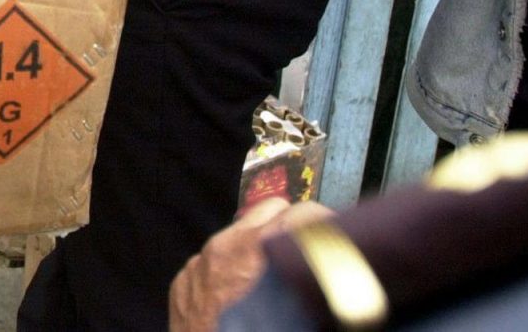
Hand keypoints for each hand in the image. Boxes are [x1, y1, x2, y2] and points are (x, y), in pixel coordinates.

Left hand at [168, 197, 330, 331]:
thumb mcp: (300, 318)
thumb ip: (321, 291)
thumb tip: (345, 279)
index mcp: (260, 255)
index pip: (307, 215)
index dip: (330, 229)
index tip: (340, 243)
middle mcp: (226, 249)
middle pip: (272, 210)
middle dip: (293, 228)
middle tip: (309, 256)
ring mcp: (199, 263)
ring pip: (239, 233)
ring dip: (260, 248)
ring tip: (275, 280)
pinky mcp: (183, 281)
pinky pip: (212, 260)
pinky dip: (230, 271)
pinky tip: (243, 300)